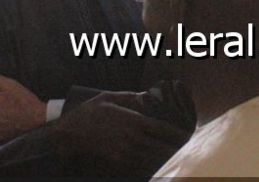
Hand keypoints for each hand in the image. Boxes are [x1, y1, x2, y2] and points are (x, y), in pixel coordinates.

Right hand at [50, 91, 189, 169]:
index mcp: (132, 119)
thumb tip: (146, 94)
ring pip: (152, 157)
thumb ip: (130, 96)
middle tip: (189, 148)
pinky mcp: (118, 160)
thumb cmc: (89, 112)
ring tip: (179, 156)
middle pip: (161, 146)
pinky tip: (159, 161)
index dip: (177, 133)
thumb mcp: (109, 96)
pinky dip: (152, 163)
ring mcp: (125, 151)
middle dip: (176, 148)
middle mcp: (132, 137)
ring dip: (166, 157)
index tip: (188, 134)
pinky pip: (140, 164)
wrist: (69, 133)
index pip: (162, 128)